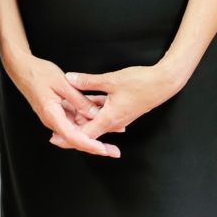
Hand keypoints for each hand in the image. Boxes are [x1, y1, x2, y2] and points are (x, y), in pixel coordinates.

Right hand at [3, 51, 119, 158]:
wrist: (23, 69)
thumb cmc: (39, 74)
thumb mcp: (63, 84)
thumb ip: (79, 100)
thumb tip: (95, 114)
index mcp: (52, 115)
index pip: (73, 137)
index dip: (89, 145)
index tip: (103, 150)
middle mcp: (53, 121)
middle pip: (77, 139)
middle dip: (96, 146)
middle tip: (114, 151)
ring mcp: (56, 118)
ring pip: (77, 131)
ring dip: (94, 133)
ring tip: (115, 133)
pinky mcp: (59, 113)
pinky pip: (74, 121)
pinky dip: (87, 121)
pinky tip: (101, 118)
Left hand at [65, 64, 184, 146]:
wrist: (163, 83)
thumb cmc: (140, 83)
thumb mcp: (111, 80)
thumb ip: (88, 81)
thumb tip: (69, 79)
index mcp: (108, 119)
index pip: (84, 135)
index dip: (68, 136)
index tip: (53, 137)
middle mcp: (112, 122)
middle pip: (87, 130)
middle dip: (71, 127)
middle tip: (53, 126)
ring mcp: (117, 116)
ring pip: (94, 121)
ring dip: (80, 117)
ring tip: (64, 111)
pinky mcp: (121, 109)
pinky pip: (102, 113)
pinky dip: (91, 109)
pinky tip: (81, 101)